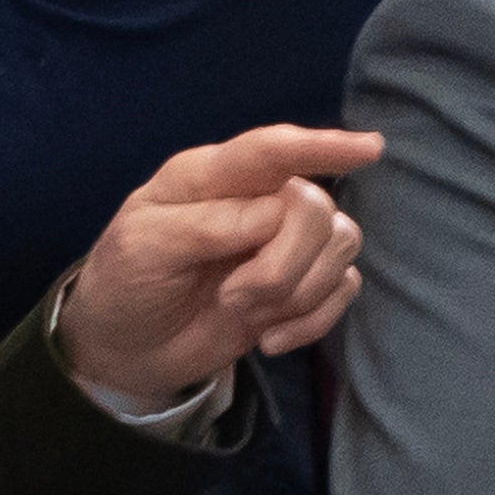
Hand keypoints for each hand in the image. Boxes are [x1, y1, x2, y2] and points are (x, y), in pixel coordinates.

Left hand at [56, 126, 383, 402]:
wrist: (129, 347)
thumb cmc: (126, 282)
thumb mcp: (142, 248)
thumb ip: (203, 225)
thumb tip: (273, 213)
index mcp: (210, 176)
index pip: (271, 151)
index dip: (319, 146)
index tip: (368, 150)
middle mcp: (258, 198)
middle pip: (315, 209)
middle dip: (282, 265)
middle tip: (232, 296)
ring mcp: (285, 240)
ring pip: (341, 244)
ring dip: (295, 293)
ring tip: (241, 311)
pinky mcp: (302, 282)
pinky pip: (345, 287)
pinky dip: (312, 321)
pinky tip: (269, 338)